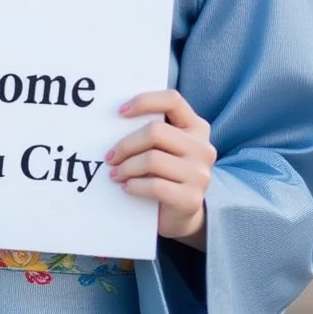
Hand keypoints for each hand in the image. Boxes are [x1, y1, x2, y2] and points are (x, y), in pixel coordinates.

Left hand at [105, 89, 215, 248]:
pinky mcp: (191, 199)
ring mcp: (200, 174)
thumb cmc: (165, 173)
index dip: (145, 101)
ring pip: (152, 159)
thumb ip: (152, 132)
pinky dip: (134, 185)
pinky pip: (155, 186)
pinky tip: (126, 187)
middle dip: (126, 144)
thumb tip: (114, 120)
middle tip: (110, 157)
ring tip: (115, 173)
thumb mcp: (164, 147)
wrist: (181, 214)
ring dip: (126, 167)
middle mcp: (202, 148)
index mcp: (196, 127)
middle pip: (155, 132)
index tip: (121, 112)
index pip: (172, 99)